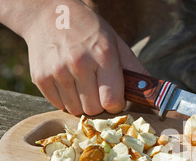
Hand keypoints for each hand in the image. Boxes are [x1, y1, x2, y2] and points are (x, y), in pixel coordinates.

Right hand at [23, 1, 146, 115]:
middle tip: (97, 89)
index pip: (112, 101)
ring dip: (82, 104)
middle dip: (99, 105)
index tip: (114, 98)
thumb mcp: (117, 44)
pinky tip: (68, 83)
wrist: (48, 14)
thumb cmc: (90, 31)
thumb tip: (155, 95)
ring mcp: (57, 71)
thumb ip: (135, 71)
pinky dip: (66, 100)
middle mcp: (79, 64)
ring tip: (82, 84)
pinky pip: (59, 106)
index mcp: (103, 55)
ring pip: (76, 110)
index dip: (116, 104)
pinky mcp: (41, 78)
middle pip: (94, 109)